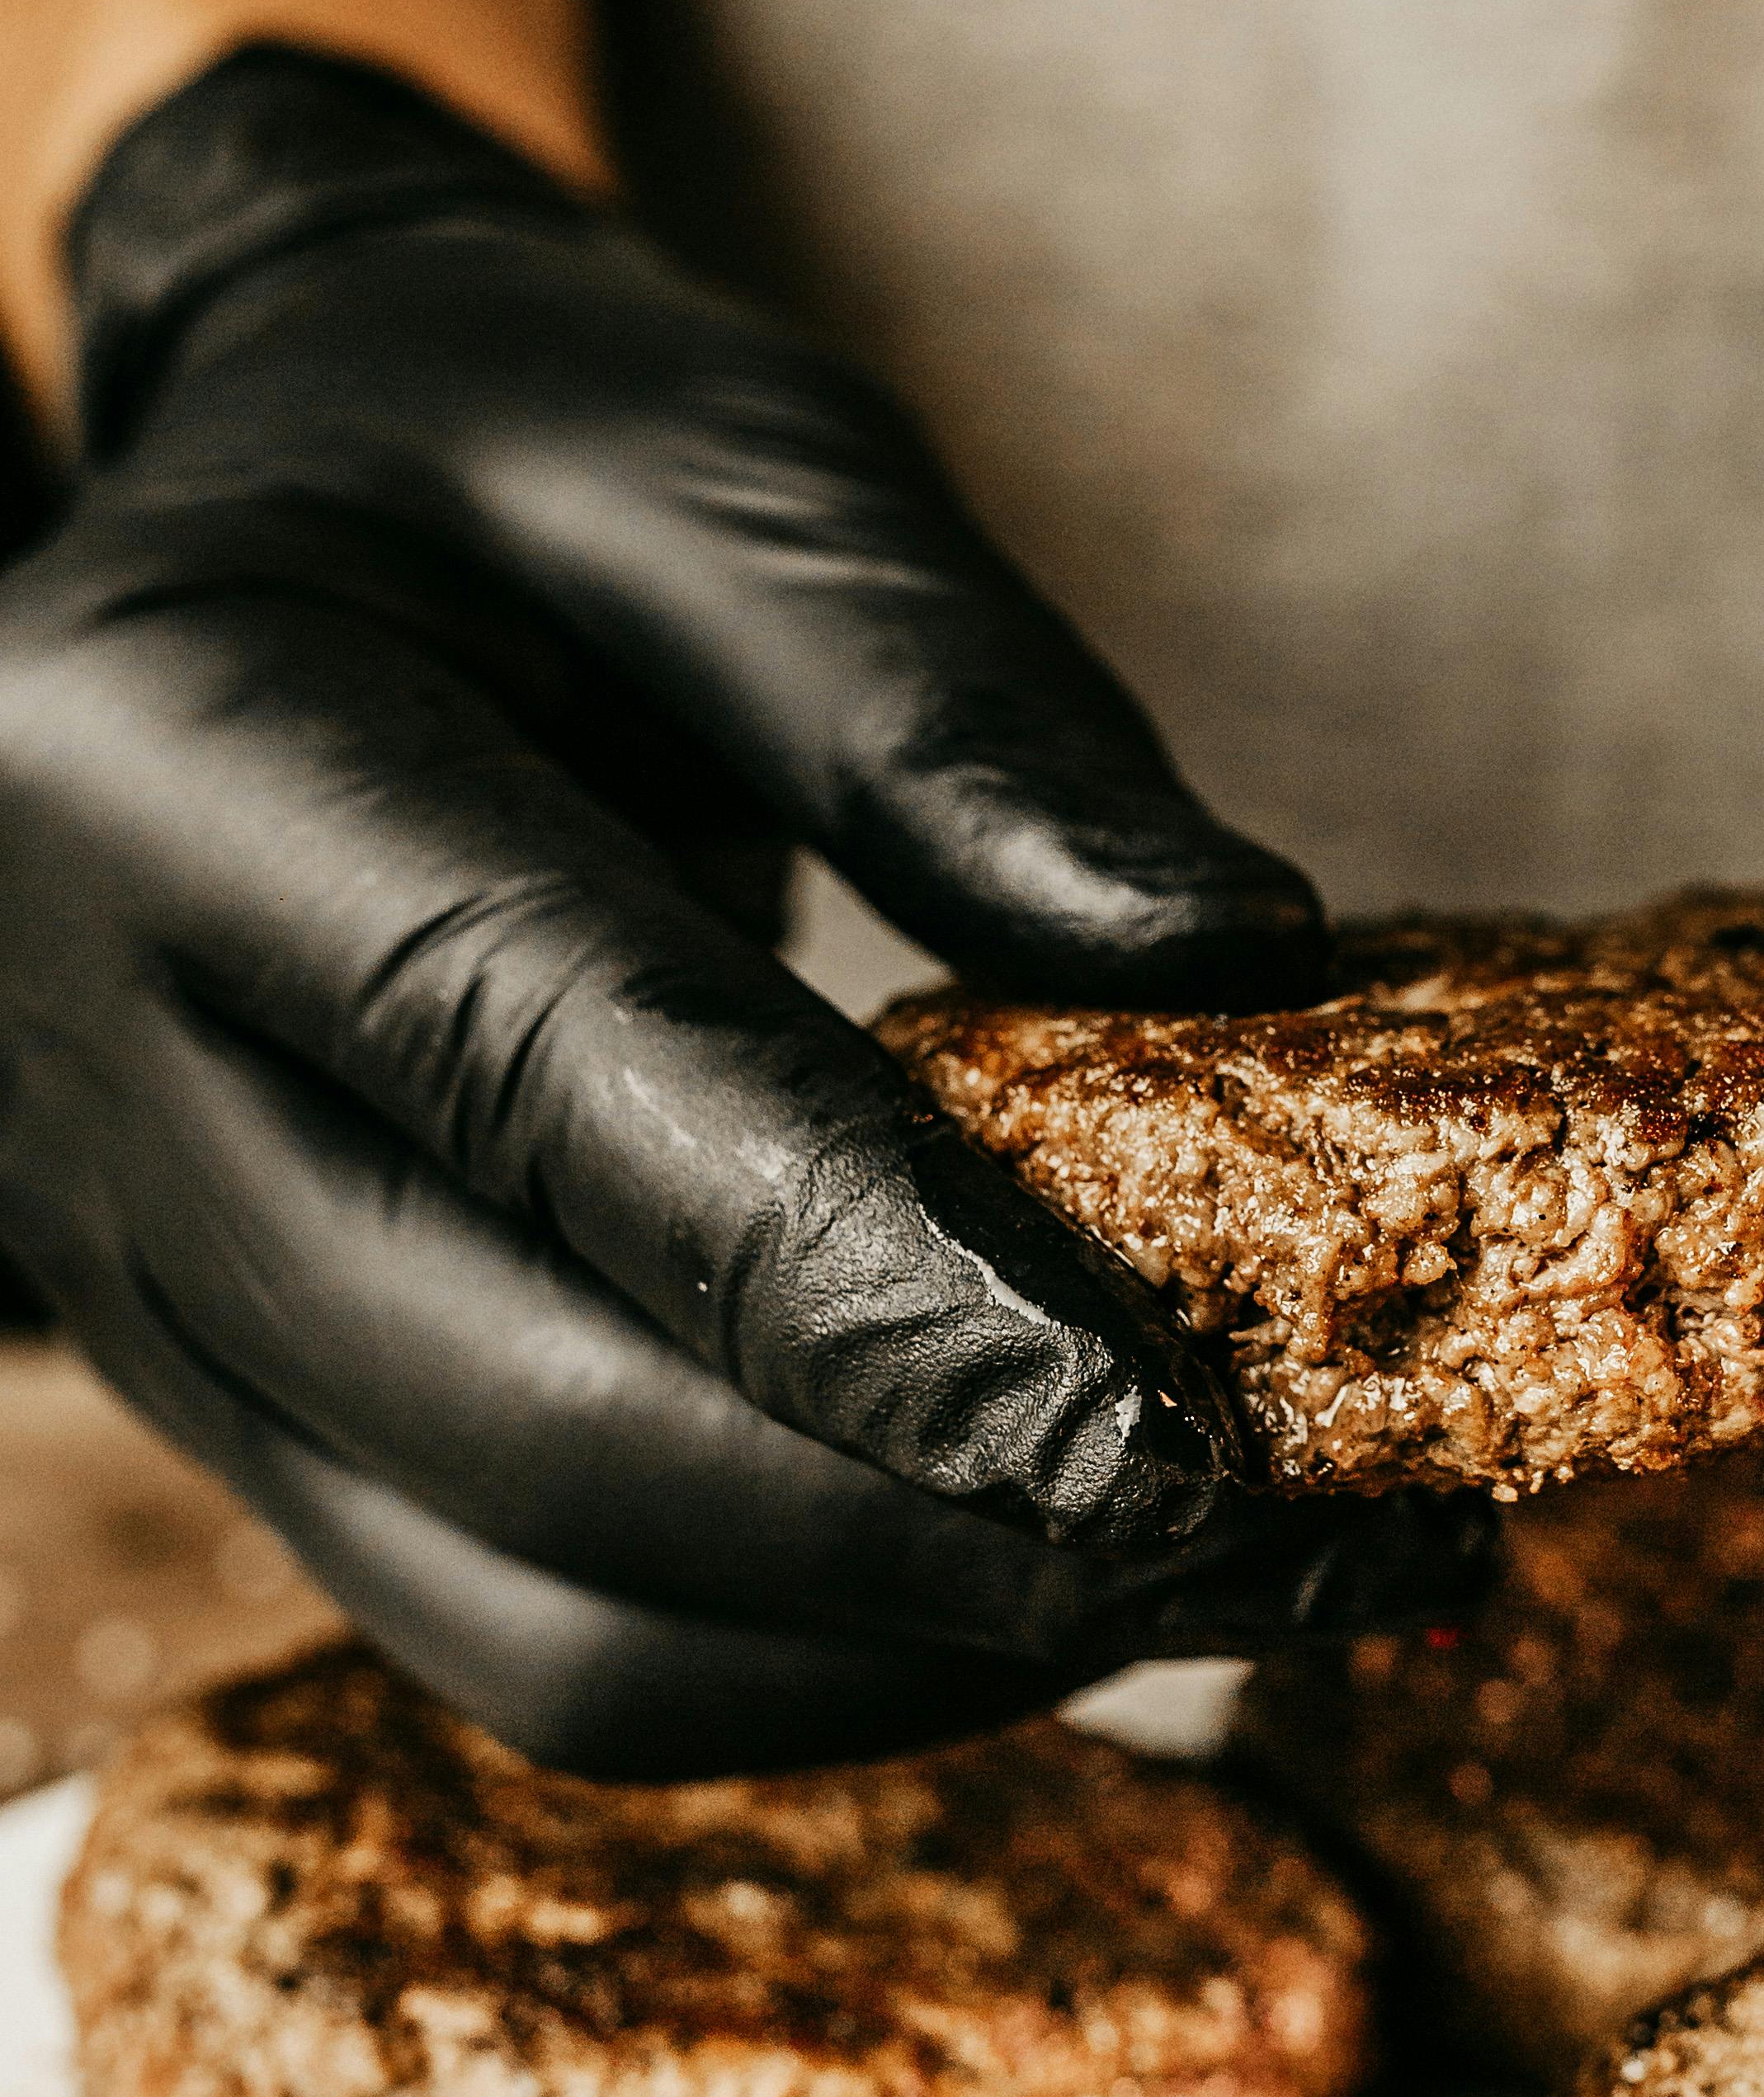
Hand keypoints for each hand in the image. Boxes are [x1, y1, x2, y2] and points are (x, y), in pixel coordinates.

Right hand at [0, 41, 1475, 1770]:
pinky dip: (831, 1648)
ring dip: (920, 1645)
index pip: (561, 1089)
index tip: (1182, 1440)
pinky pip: (548, 1638)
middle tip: (1309, 1536)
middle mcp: (106, 1081)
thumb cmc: (497, 448)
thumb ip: (949, 704)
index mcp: (173, 763)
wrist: (252, 534)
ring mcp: (162, 1300)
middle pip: (544, 1437)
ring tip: (1251, 1580)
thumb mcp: (723, 454)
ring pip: (547, 1625)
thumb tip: (1237, 958)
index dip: (885, 1297)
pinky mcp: (263, 1424)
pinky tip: (1060, 1566)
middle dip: (948, 1534)